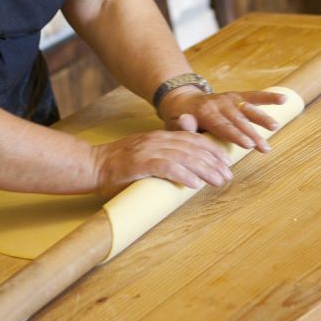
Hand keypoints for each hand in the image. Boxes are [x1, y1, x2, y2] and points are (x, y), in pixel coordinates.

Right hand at [89, 129, 233, 198]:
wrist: (92, 165)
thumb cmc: (118, 165)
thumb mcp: (144, 154)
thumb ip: (163, 157)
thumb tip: (187, 170)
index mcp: (159, 137)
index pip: (192, 139)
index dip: (211, 149)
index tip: (225, 162)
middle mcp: (156, 140)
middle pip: (192, 148)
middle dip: (213, 162)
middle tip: (227, 175)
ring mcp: (147, 150)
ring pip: (183, 157)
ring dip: (204, 170)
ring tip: (218, 181)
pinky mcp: (139, 164)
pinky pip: (165, 167)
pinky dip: (182, 174)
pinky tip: (194, 184)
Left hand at [158, 88, 287, 154]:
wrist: (183, 100)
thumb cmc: (180, 119)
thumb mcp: (174, 124)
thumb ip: (181, 126)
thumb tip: (186, 121)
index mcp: (204, 112)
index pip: (222, 126)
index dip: (235, 135)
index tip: (248, 145)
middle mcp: (218, 103)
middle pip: (238, 121)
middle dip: (252, 134)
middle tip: (264, 147)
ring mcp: (229, 98)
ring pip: (248, 109)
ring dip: (262, 119)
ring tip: (275, 127)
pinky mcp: (237, 96)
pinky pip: (254, 96)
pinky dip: (269, 97)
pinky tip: (284, 99)